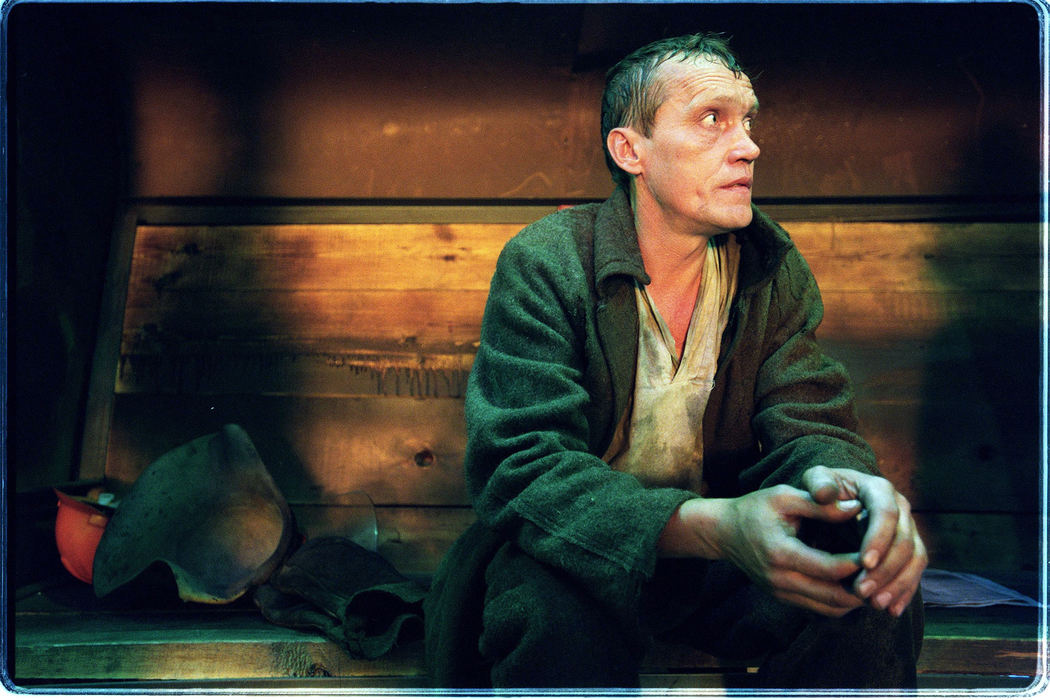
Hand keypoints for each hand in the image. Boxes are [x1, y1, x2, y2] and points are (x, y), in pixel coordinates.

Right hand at [680, 486, 868, 616]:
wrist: (725, 532)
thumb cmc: (755, 509)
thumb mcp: (785, 497)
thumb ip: (821, 504)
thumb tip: (859, 507)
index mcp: (780, 553)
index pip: (832, 567)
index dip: (861, 561)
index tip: (881, 545)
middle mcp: (780, 580)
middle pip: (836, 596)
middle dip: (866, 585)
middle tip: (888, 568)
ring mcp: (782, 593)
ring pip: (832, 608)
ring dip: (858, 598)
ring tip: (876, 577)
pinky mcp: (784, 599)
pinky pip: (822, 609)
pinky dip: (843, 600)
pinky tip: (856, 583)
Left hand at [802, 466, 927, 616]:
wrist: (833, 502)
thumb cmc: (821, 491)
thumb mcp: (816, 481)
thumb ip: (818, 484)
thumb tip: (826, 495)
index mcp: (879, 489)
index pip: (886, 513)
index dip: (878, 539)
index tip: (863, 563)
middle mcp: (901, 508)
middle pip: (905, 541)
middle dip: (886, 569)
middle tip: (862, 591)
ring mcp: (908, 529)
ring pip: (915, 559)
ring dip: (897, 584)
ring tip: (875, 605)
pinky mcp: (909, 550)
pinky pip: (915, 572)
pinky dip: (904, 592)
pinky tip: (890, 610)